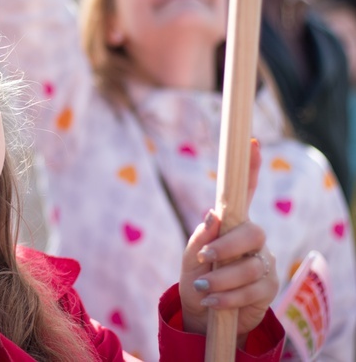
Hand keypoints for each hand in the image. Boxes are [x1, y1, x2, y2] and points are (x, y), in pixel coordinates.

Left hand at [179, 139, 278, 341]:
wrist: (203, 315)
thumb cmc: (197, 278)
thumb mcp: (190, 258)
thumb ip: (200, 238)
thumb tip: (212, 214)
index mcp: (233, 225)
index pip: (245, 193)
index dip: (250, 169)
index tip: (251, 144)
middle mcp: (253, 241)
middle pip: (252, 233)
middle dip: (227, 246)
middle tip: (204, 258)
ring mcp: (263, 263)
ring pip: (251, 267)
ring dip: (222, 278)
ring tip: (202, 287)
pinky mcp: (268, 288)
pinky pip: (253, 290)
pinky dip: (228, 297)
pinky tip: (211, 301)